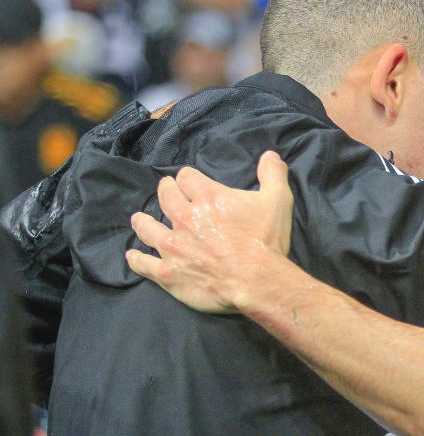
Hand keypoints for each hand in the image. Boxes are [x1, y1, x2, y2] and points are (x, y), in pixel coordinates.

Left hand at [125, 151, 293, 312]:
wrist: (255, 281)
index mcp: (208, 197)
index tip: (189, 180)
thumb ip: (273, 174)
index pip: (187, 177)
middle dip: (166, 191)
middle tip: (167, 191)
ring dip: (142, 221)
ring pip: (147, 228)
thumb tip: (270, 154)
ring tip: (139, 219)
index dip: (188, 177)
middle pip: (166, 197)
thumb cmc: (266, 240)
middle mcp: (184, 217)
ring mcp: (172, 245)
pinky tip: (133, 256)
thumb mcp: (278, 201)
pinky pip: (144, 264)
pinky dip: (137, 259)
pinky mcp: (168, 272)